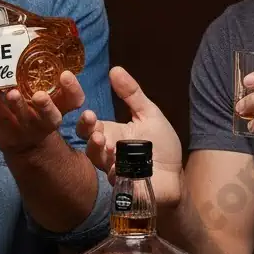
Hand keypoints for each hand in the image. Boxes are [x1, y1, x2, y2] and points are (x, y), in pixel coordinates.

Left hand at [0, 70, 83, 155]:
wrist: (26, 145)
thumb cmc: (39, 112)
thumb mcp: (49, 99)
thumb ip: (47, 80)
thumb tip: (37, 47)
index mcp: (60, 109)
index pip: (74, 100)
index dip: (72, 88)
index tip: (65, 74)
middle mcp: (46, 121)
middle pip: (51, 117)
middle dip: (46, 107)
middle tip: (39, 95)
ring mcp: (26, 128)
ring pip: (23, 116)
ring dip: (17, 104)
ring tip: (11, 93)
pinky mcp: (7, 131)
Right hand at [76, 66, 183, 206]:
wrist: (175, 177)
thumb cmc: (161, 146)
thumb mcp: (148, 114)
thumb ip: (132, 94)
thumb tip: (115, 69)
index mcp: (109, 131)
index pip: (89, 121)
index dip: (82, 111)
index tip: (79, 103)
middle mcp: (105, 148)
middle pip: (86, 138)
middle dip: (86, 128)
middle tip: (90, 118)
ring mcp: (110, 167)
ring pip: (95, 157)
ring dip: (97, 148)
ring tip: (102, 139)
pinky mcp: (120, 183)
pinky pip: (111, 177)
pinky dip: (113, 168)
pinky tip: (117, 162)